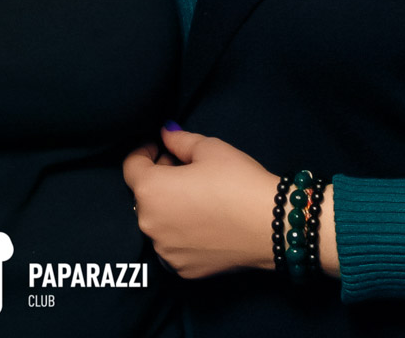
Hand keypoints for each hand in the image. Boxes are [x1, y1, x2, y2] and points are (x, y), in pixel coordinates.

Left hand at [121, 126, 280, 278]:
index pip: (131, 166)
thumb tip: (165, 134)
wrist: (273, 226)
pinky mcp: (183, 269)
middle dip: (159, 179)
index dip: (144, 152)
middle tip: (184, 169)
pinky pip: (173, 245)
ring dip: (169, 207)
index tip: (158, 147)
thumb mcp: (209, 149)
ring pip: (158, 222)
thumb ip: (179, 141)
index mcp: (150, 190)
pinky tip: (205, 222)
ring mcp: (165, 251)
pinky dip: (181, 232)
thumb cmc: (239, 181)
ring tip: (197, 198)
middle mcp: (149, 224)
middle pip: (143, 196)